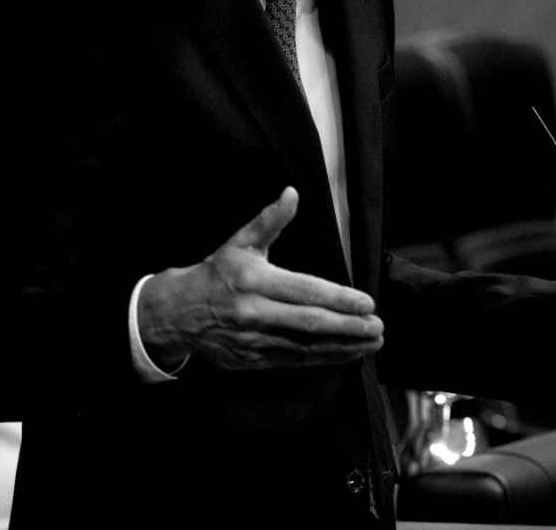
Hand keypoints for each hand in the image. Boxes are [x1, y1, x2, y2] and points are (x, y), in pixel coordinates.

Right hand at [139, 186, 383, 371]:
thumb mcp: (240, 243)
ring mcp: (253, 341)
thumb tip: (292, 194)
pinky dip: (323, 359)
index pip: (306, 291)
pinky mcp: (252, 360)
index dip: (339, 299)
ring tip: (371, 342)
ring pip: (306, 348)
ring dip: (343, 347)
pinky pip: (294, 361)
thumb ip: (269, 221)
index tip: (367, 302)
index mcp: (255, 282)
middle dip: (348, 327)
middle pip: (310, 324)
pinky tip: (346, 354)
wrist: (177, 314)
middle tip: (377, 325)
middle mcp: (255, 313)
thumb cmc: (217, 274)